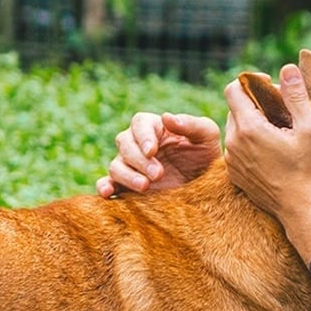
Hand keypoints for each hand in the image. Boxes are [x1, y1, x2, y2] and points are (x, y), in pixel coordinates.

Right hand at [97, 111, 220, 196]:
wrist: (206, 188)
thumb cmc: (206, 156)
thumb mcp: (207, 136)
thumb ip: (191, 124)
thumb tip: (166, 117)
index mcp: (154, 128)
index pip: (139, 124)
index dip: (143, 136)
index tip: (153, 150)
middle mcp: (137, 145)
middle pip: (125, 144)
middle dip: (140, 160)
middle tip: (158, 175)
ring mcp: (130, 167)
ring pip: (115, 165)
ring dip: (127, 175)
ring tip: (145, 187)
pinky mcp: (126, 187)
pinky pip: (107, 184)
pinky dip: (104, 187)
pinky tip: (107, 194)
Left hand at [223, 64, 310, 259]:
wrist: (303, 210)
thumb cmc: (310, 169)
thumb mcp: (309, 128)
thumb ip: (295, 96)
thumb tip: (287, 68)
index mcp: (249, 128)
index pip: (233, 89)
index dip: (251, 82)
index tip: (272, 89)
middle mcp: (234, 143)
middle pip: (234, 108)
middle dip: (255, 104)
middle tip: (282, 112)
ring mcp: (232, 161)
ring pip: (235, 129)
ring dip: (252, 124)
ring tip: (278, 133)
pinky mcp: (235, 175)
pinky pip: (236, 149)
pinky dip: (250, 144)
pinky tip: (272, 153)